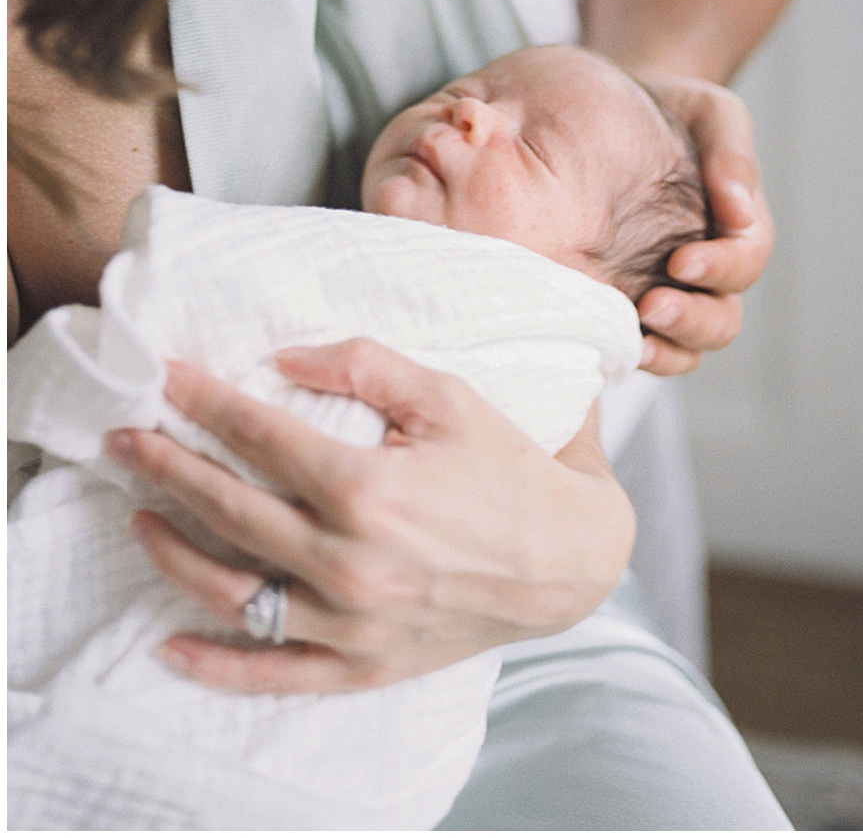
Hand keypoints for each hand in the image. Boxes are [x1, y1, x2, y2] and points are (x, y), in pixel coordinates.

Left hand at [106, 342, 635, 692]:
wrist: (570, 559)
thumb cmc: (510, 468)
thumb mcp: (448, 396)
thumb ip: (363, 364)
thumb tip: (281, 359)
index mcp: (368, 487)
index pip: (259, 437)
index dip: (205, 403)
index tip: (166, 379)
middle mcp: (349, 560)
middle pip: (228, 509)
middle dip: (166, 467)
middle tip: (123, 440)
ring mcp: (353, 621)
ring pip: (234, 590)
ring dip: (173, 551)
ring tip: (139, 516)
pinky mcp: (365, 664)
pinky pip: (276, 673)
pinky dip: (217, 665)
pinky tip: (170, 645)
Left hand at [632, 73, 773, 374]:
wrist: (613, 110)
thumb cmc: (669, 112)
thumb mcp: (710, 113)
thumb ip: (732, 153)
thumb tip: (740, 209)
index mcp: (738, 227)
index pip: (746, 260)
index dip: (720, 268)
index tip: (682, 261)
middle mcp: (709, 271)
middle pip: (721, 320)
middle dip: (692, 320)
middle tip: (652, 307)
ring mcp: (671, 293)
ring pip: (686, 346)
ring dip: (666, 350)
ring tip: (632, 342)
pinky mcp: (627, 302)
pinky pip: (642, 345)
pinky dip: (633, 354)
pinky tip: (601, 347)